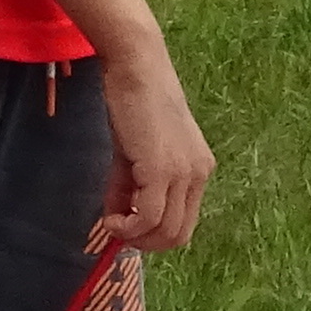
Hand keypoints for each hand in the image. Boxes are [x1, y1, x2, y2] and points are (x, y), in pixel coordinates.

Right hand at [102, 49, 215, 253]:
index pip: (185, 223)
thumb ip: (129, 187)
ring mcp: (183, 173)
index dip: (155, 235)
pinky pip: (148, 216)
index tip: (127, 228)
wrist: (136, 68)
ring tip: (112, 221)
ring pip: (165, 231)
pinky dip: (127, 226)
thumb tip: (117, 218)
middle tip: (118, 231)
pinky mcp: (162, 169)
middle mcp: (198, 174)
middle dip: (145, 243)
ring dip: (134, 237)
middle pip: (179, 235)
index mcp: (198, 170)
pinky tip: (111, 218)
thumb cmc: (134, 104)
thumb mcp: (134, 153)